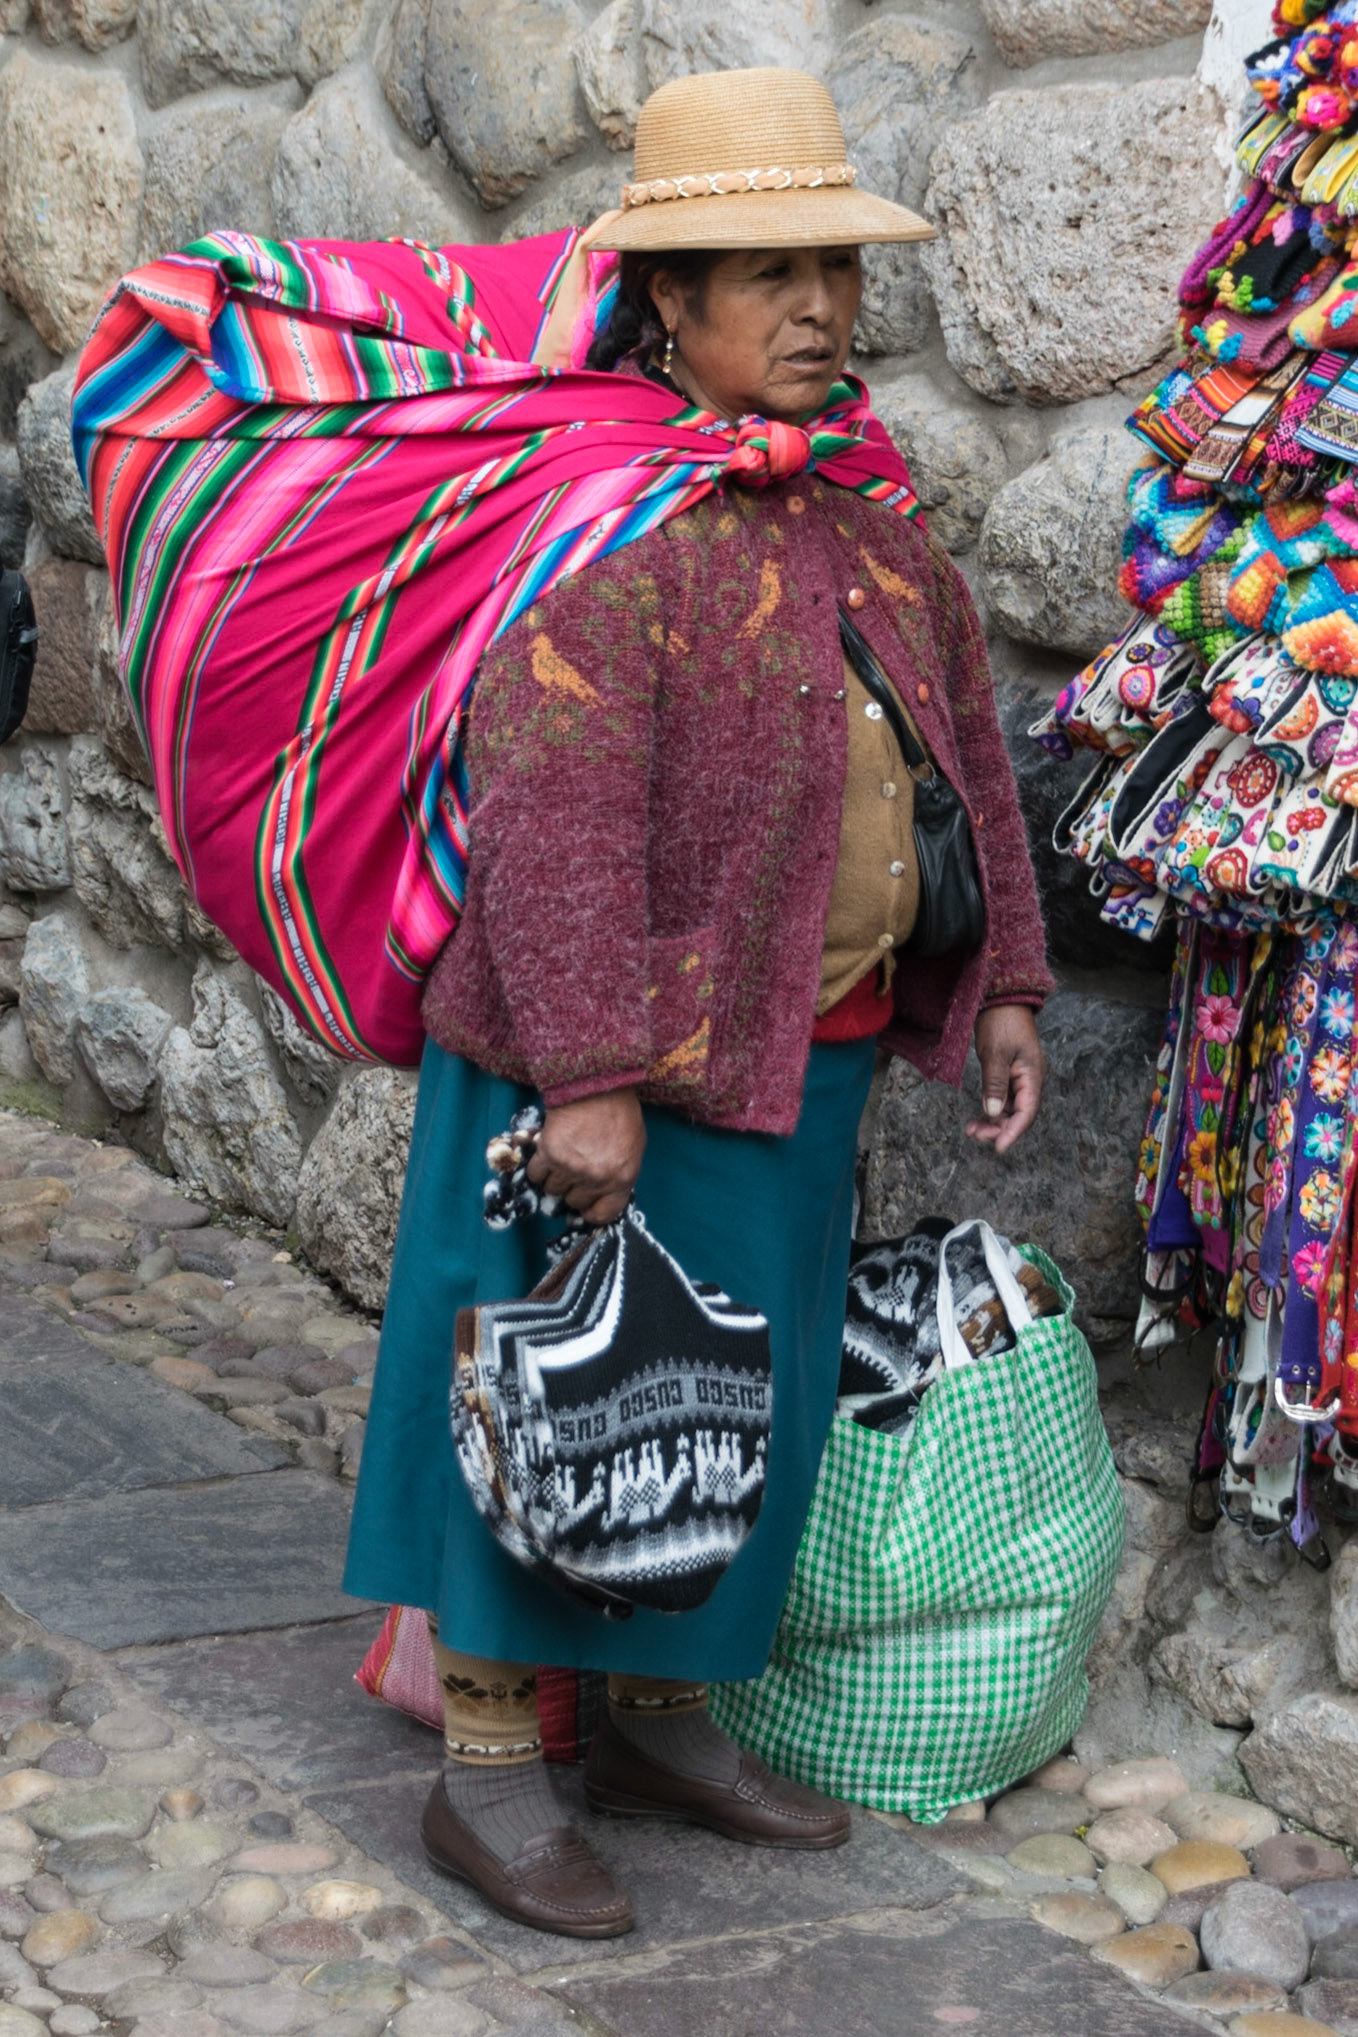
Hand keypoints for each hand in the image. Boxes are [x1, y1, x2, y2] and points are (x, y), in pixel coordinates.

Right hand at [526, 1088, 645, 1224]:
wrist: (596, 1084)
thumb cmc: (619, 1112)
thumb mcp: (633, 1147)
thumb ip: (619, 1173)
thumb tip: (604, 1191)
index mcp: (622, 1178)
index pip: (604, 1213)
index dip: (591, 1212)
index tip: (585, 1207)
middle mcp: (597, 1179)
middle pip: (574, 1201)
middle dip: (572, 1189)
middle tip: (572, 1172)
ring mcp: (572, 1168)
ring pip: (552, 1189)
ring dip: (553, 1177)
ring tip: (559, 1158)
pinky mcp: (549, 1154)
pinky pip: (536, 1174)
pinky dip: (537, 1167)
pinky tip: (545, 1154)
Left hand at [965, 1005, 1044, 1154]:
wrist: (1000, 999)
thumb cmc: (1001, 1022)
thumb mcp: (995, 1054)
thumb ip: (995, 1084)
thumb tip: (994, 1113)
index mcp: (1032, 1075)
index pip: (1027, 1112)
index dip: (1013, 1132)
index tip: (998, 1148)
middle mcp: (1029, 1080)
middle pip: (1018, 1114)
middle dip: (999, 1128)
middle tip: (976, 1136)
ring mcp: (1019, 1077)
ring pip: (1009, 1108)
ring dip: (992, 1121)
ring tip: (971, 1131)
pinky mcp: (1008, 1074)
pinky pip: (1002, 1098)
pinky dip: (990, 1109)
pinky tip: (977, 1118)